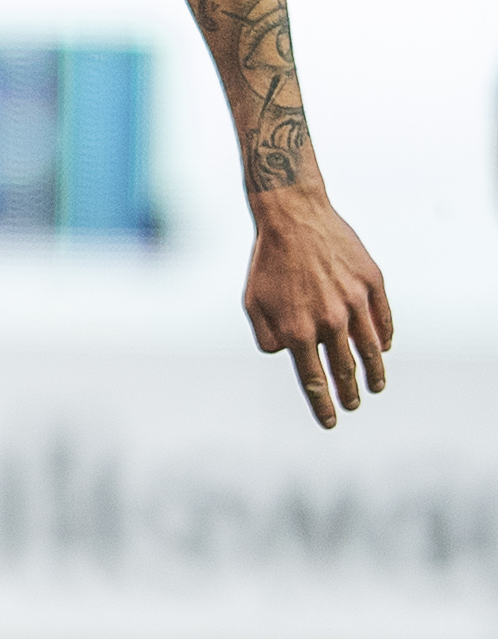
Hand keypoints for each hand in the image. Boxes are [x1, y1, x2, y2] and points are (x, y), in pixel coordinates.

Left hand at [245, 188, 391, 428]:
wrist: (292, 216)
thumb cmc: (267, 262)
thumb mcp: (253, 303)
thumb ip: (268, 337)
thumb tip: (286, 356)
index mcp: (297, 330)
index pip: (314, 380)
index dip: (323, 405)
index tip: (330, 422)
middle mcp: (329, 320)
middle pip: (345, 369)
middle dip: (349, 393)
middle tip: (352, 406)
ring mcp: (355, 302)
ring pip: (371, 349)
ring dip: (374, 373)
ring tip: (375, 387)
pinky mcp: (372, 283)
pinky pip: (383, 320)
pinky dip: (385, 338)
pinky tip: (383, 350)